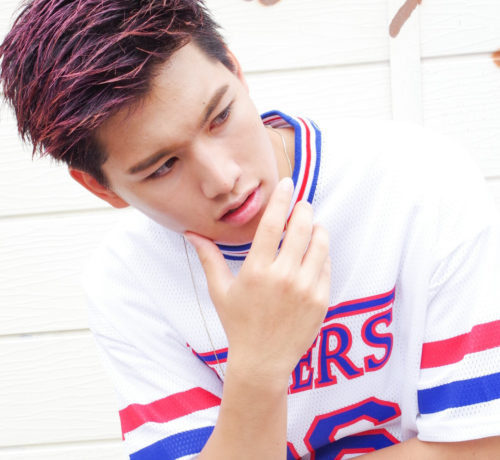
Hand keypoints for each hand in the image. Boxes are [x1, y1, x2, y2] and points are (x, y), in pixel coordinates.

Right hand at [186, 178, 330, 383]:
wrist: (263, 360)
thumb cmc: (238, 323)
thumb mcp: (220, 290)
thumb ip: (208, 258)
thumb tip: (191, 233)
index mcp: (257, 270)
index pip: (272, 224)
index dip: (280, 199)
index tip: (287, 183)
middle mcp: (283, 276)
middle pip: (301, 229)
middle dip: (304, 210)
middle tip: (303, 203)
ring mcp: (305, 289)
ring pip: (320, 245)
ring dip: (318, 229)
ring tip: (313, 225)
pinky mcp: (321, 300)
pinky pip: (327, 266)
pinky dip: (323, 254)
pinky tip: (316, 253)